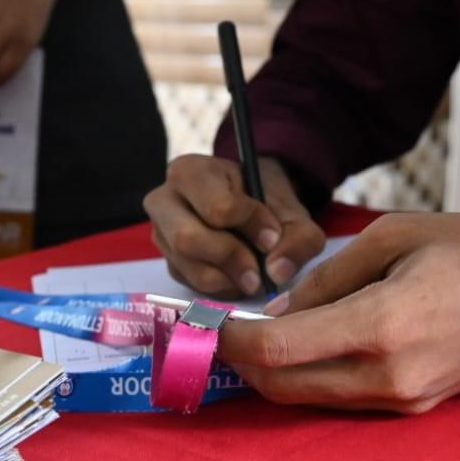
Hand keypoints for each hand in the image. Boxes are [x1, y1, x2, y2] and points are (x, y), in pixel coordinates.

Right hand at [144, 154, 325, 296]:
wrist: (254, 207)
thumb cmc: (267, 202)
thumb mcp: (292, 212)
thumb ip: (298, 238)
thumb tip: (277, 272)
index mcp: (192, 172)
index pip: (217, 207)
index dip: (250, 228)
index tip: (273, 237)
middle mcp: (164, 200)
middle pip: (188, 240)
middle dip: (231, 260)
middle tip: (260, 273)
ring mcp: (161, 234)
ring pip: (188, 267)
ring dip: (226, 279)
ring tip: (252, 275)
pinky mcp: (168, 262)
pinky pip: (189, 284)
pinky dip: (219, 288)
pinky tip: (236, 276)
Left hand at [217, 212, 459, 412]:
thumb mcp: (397, 236)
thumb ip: (328, 277)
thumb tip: (278, 309)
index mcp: (380, 328)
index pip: (274, 351)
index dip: (229, 338)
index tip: (211, 318)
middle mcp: (388, 379)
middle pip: (281, 387)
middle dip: (243, 360)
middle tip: (226, 328)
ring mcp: (404, 401)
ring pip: (310, 398)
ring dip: (277, 370)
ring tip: (266, 329)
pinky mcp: (418, 408)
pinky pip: (345, 399)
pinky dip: (315, 375)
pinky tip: (314, 341)